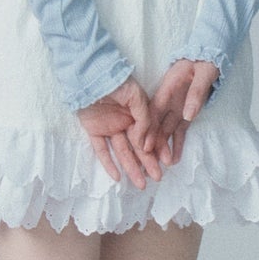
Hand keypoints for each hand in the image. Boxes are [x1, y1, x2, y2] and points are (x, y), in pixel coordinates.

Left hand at [75, 74, 164, 188]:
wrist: (92, 75)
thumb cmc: (117, 82)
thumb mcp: (137, 97)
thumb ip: (144, 119)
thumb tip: (145, 143)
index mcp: (137, 115)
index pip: (150, 136)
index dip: (158, 149)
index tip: (166, 162)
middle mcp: (124, 123)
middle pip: (138, 148)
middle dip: (148, 163)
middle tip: (157, 178)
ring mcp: (109, 128)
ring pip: (122, 152)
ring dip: (131, 168)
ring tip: (141, 184)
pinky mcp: (94, 131)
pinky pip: (101, 150)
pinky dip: (108, 163)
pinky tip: (117, 177)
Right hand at [145, 59, 219, 167]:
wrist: (211, 57)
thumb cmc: (206, 62)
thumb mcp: (203, 73)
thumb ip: (196, 93)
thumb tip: (187, 115)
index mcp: (168, 88)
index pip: (154, 110)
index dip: (148, 127)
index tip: (144, 145)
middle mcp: (168, 100)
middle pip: (157, 123)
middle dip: (154, 143)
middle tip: (154, 162)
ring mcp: (176, 107)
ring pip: (166, 129)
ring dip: (165, 146)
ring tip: (165, 165)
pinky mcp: (185, 113)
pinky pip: (180, 131)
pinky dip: (178, 143)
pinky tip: (176, 158)